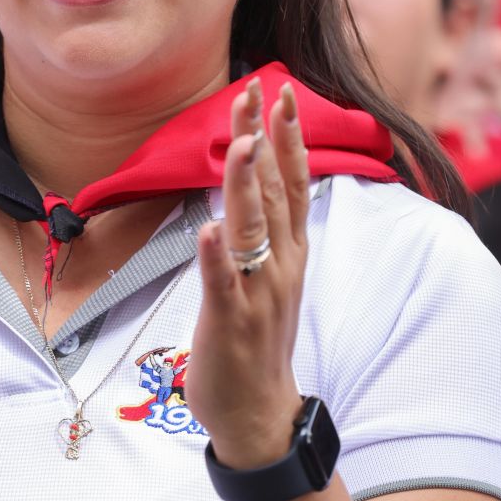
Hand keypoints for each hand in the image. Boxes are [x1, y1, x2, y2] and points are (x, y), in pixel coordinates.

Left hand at [186, 79, 308, 469]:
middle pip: (274, 191)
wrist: (260, 411)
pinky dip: (216, 256)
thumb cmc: (257, 338)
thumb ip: (265, 228)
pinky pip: (223, 283)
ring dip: (244, 185)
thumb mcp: (270, 274)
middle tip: (261, 89)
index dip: (287, 135)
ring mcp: (258, 293)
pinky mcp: (230, 322)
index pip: (291, 180)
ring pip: (252, 229)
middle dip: (266, 138)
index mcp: (289, 250)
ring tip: (240, 143)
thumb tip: (255, 177)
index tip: (281, 90)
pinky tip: (209, 229)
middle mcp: (280, 264)